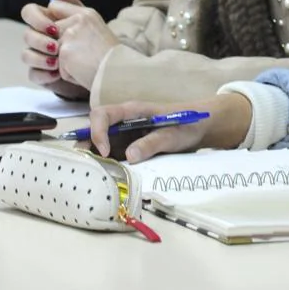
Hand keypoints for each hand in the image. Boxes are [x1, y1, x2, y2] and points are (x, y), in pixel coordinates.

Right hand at [20, 0, 96, 88]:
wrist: (101, 67)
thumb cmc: (91, 40)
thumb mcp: (84, 19)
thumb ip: (68, 2)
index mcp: (46, 21)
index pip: (29, 12)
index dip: (37, 19)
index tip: (53, 28)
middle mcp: (38, 37)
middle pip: (26, 34)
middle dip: (40, 41)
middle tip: (56, 48)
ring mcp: (38, 56)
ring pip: (25, 55)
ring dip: (40, 58)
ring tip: (57, 63)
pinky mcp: (41, 74)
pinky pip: (32, 74)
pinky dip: (44, 74)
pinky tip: (57, 74)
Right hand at [87, 93, 253, 161]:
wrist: (201, 128)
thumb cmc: (187, 124)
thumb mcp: (172, 134)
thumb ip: (152, 143)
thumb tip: (129, 156)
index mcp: (132, 111)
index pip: (103, 114)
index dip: (98, 132)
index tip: (105, 151)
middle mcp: (124, 122)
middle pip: (96, 130)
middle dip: (88, 147)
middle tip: (87, 167)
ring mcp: (126, 135)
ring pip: (102, 145)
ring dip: (96, 158)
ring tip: (93, 176)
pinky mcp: (131, 148)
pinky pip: (114, 156)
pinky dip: (109, 165)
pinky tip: (108, 178)